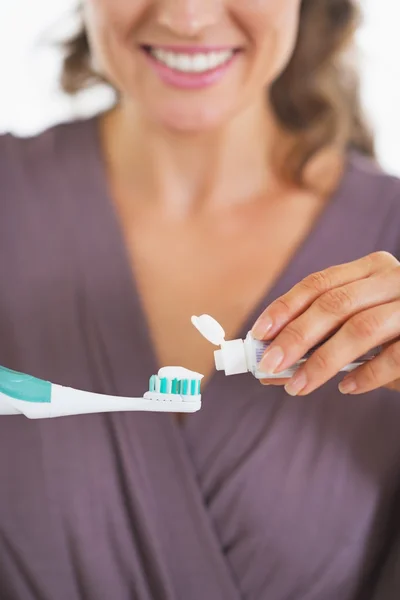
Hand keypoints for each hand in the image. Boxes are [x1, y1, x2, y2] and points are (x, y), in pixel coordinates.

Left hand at [251, 252, 399, 395]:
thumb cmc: (396, 334)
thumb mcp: (359, 328)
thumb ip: (320, 342)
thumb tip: (271, 368)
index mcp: (370, 269)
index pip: (318, 283)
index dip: (284, 308)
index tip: (258, 334)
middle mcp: (393, 278)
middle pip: (334, 305)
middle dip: (295, 337)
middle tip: (268, 366)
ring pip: (361, 329)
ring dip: (323, 362)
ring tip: (297, 387)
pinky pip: (396, 356)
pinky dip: (367, 376)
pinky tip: (346, 389)